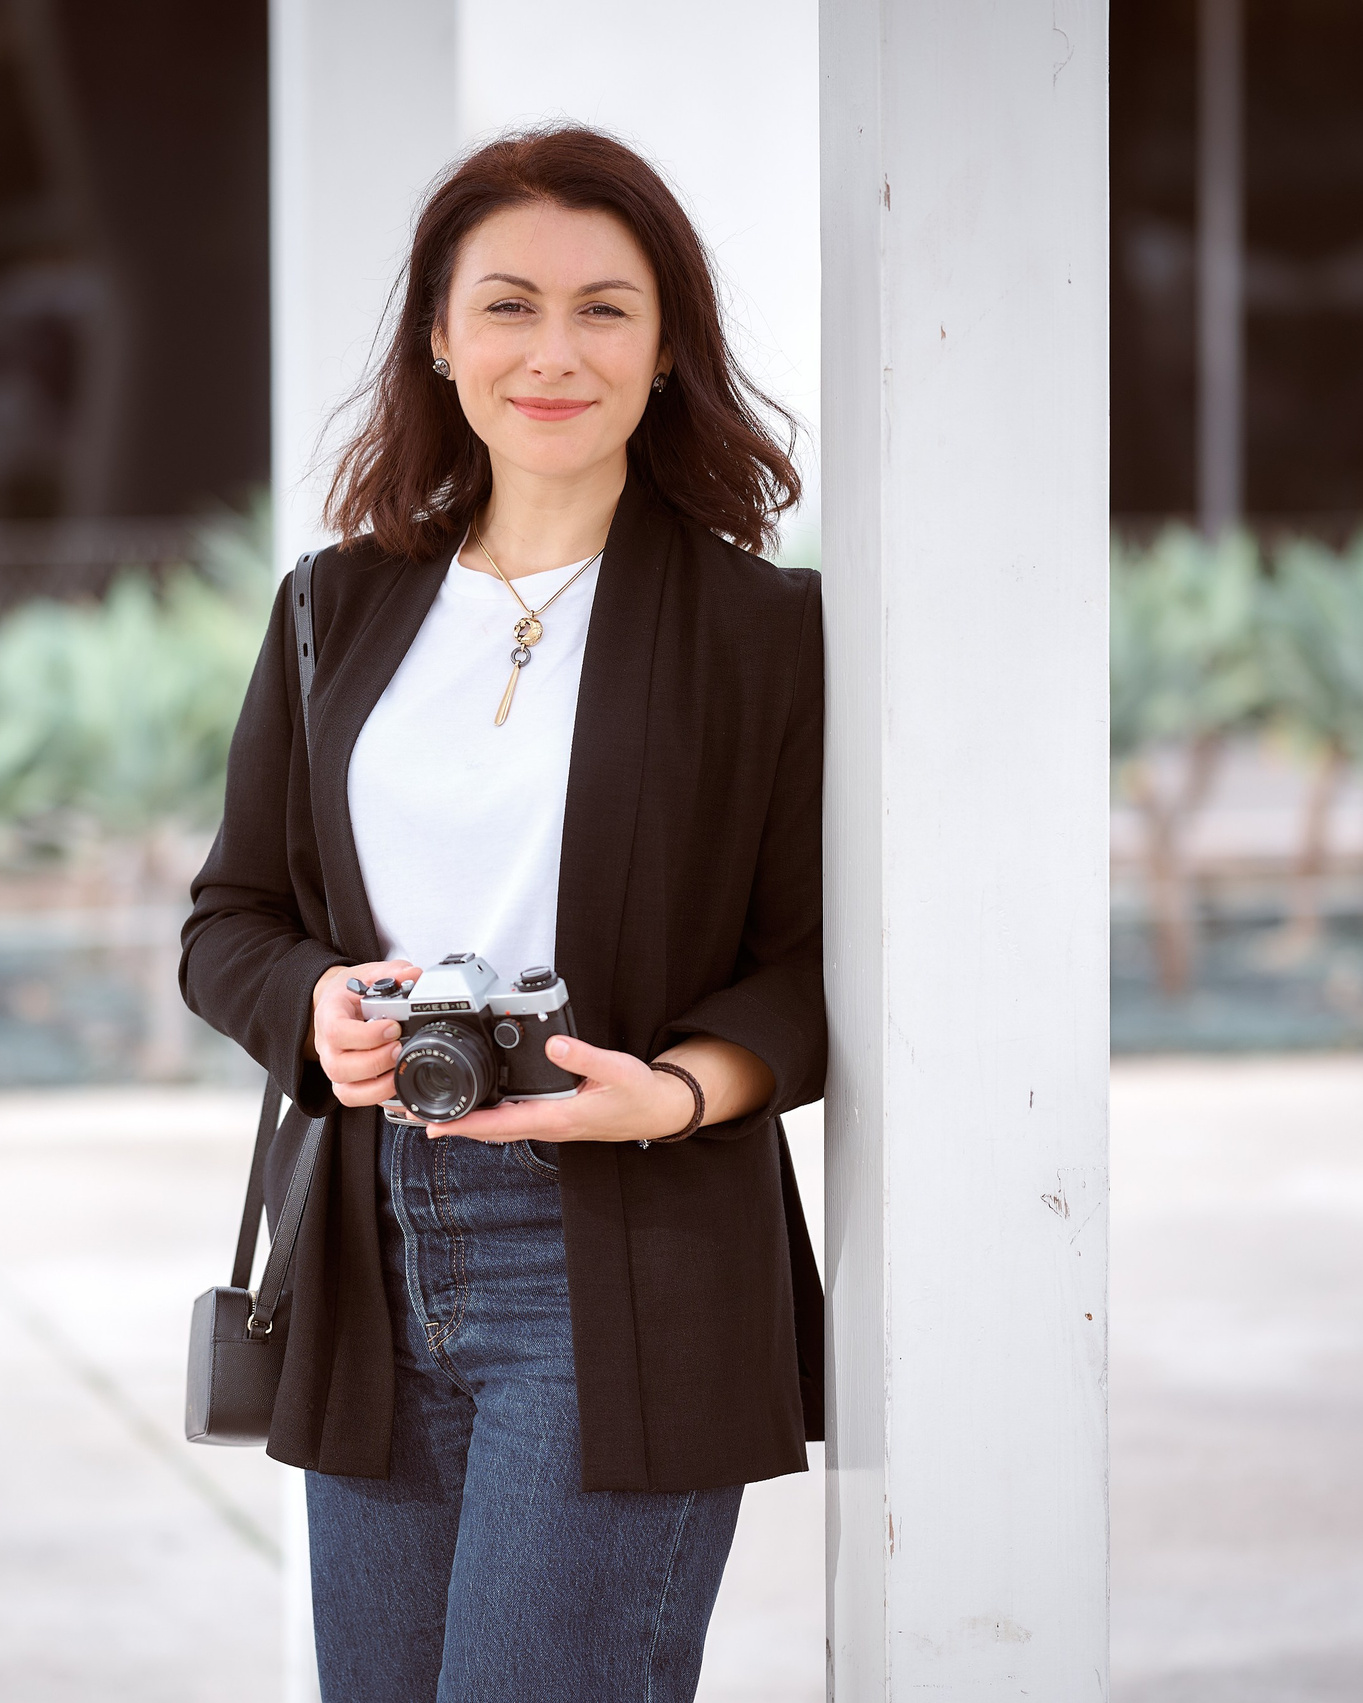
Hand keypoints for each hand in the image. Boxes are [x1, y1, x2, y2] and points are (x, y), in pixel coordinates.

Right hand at [308, 958, 420, 1107]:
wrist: (338, 1004)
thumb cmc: (351, 992)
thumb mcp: (368, 974)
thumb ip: (392, 972)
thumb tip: (414, 975)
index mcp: (329, 1017)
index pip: (337, 1032)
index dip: (366, 1035)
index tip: (393, 1027)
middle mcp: (328, 1048)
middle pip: (340, 1067)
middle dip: (376, 1062)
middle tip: (399, 1049)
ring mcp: (336, 1068)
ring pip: (347, 1091)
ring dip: (378, 1086)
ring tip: (400, 1069)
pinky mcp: (348, 1083)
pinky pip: (357, 1100)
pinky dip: (379, 1098)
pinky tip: (399, 1085)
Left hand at [424, 1035, 694, 1143]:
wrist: (659, 1110)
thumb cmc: (640, 1094)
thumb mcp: (617, 1069)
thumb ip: (584, 1056)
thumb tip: (551, 1043)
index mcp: (559, 1118)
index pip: (502, 1125)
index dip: (466, 1125)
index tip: (435, 1125)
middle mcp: (550, 1126)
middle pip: (491, 1132)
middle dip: (455, 1126)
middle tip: (418, 1118)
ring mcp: (551, 1124)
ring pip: (500, 1128)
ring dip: (469, 1122)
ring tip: (437, 1113)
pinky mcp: (555, 1117)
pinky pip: (513, 1121)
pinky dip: (490, 1116)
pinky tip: (479, 1105)